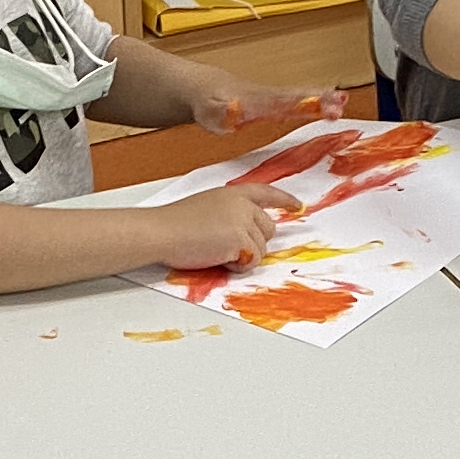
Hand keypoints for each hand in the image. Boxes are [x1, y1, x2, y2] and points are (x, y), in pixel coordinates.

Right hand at [149, 187, 286, 272]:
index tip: (297, 206)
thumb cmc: (174, 223)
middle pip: (268, 228)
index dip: (284, 200)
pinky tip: (217, 258)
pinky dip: (237, 266)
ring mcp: (242, 222)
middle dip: (254, 243)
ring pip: (261, 249)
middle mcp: (242, 205)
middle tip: (228, 248)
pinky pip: (252, 261)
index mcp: (232, 194)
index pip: (265, 192)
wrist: (161, 231)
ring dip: (242, 257)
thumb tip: (242, 233)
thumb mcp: (206, 207)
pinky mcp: (240, 240)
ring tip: (215, 251)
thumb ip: (228, 213)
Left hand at [183, 74, 358, 136]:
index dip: (300, 103)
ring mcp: (272, 98)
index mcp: (254, 100)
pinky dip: (317, 99)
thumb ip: (221, 113)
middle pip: (296, 96)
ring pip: (300, 96)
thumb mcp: (210, 111)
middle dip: (318, 99)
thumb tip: (232, 113)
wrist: (204, 89)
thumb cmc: (207, 103)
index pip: (282, 101)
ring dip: (322, 98)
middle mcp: (267, 96)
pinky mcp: (274, 102)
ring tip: (342, 102)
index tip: (318, 104)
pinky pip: (298, 100)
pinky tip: (333, 101)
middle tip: (340, 102)